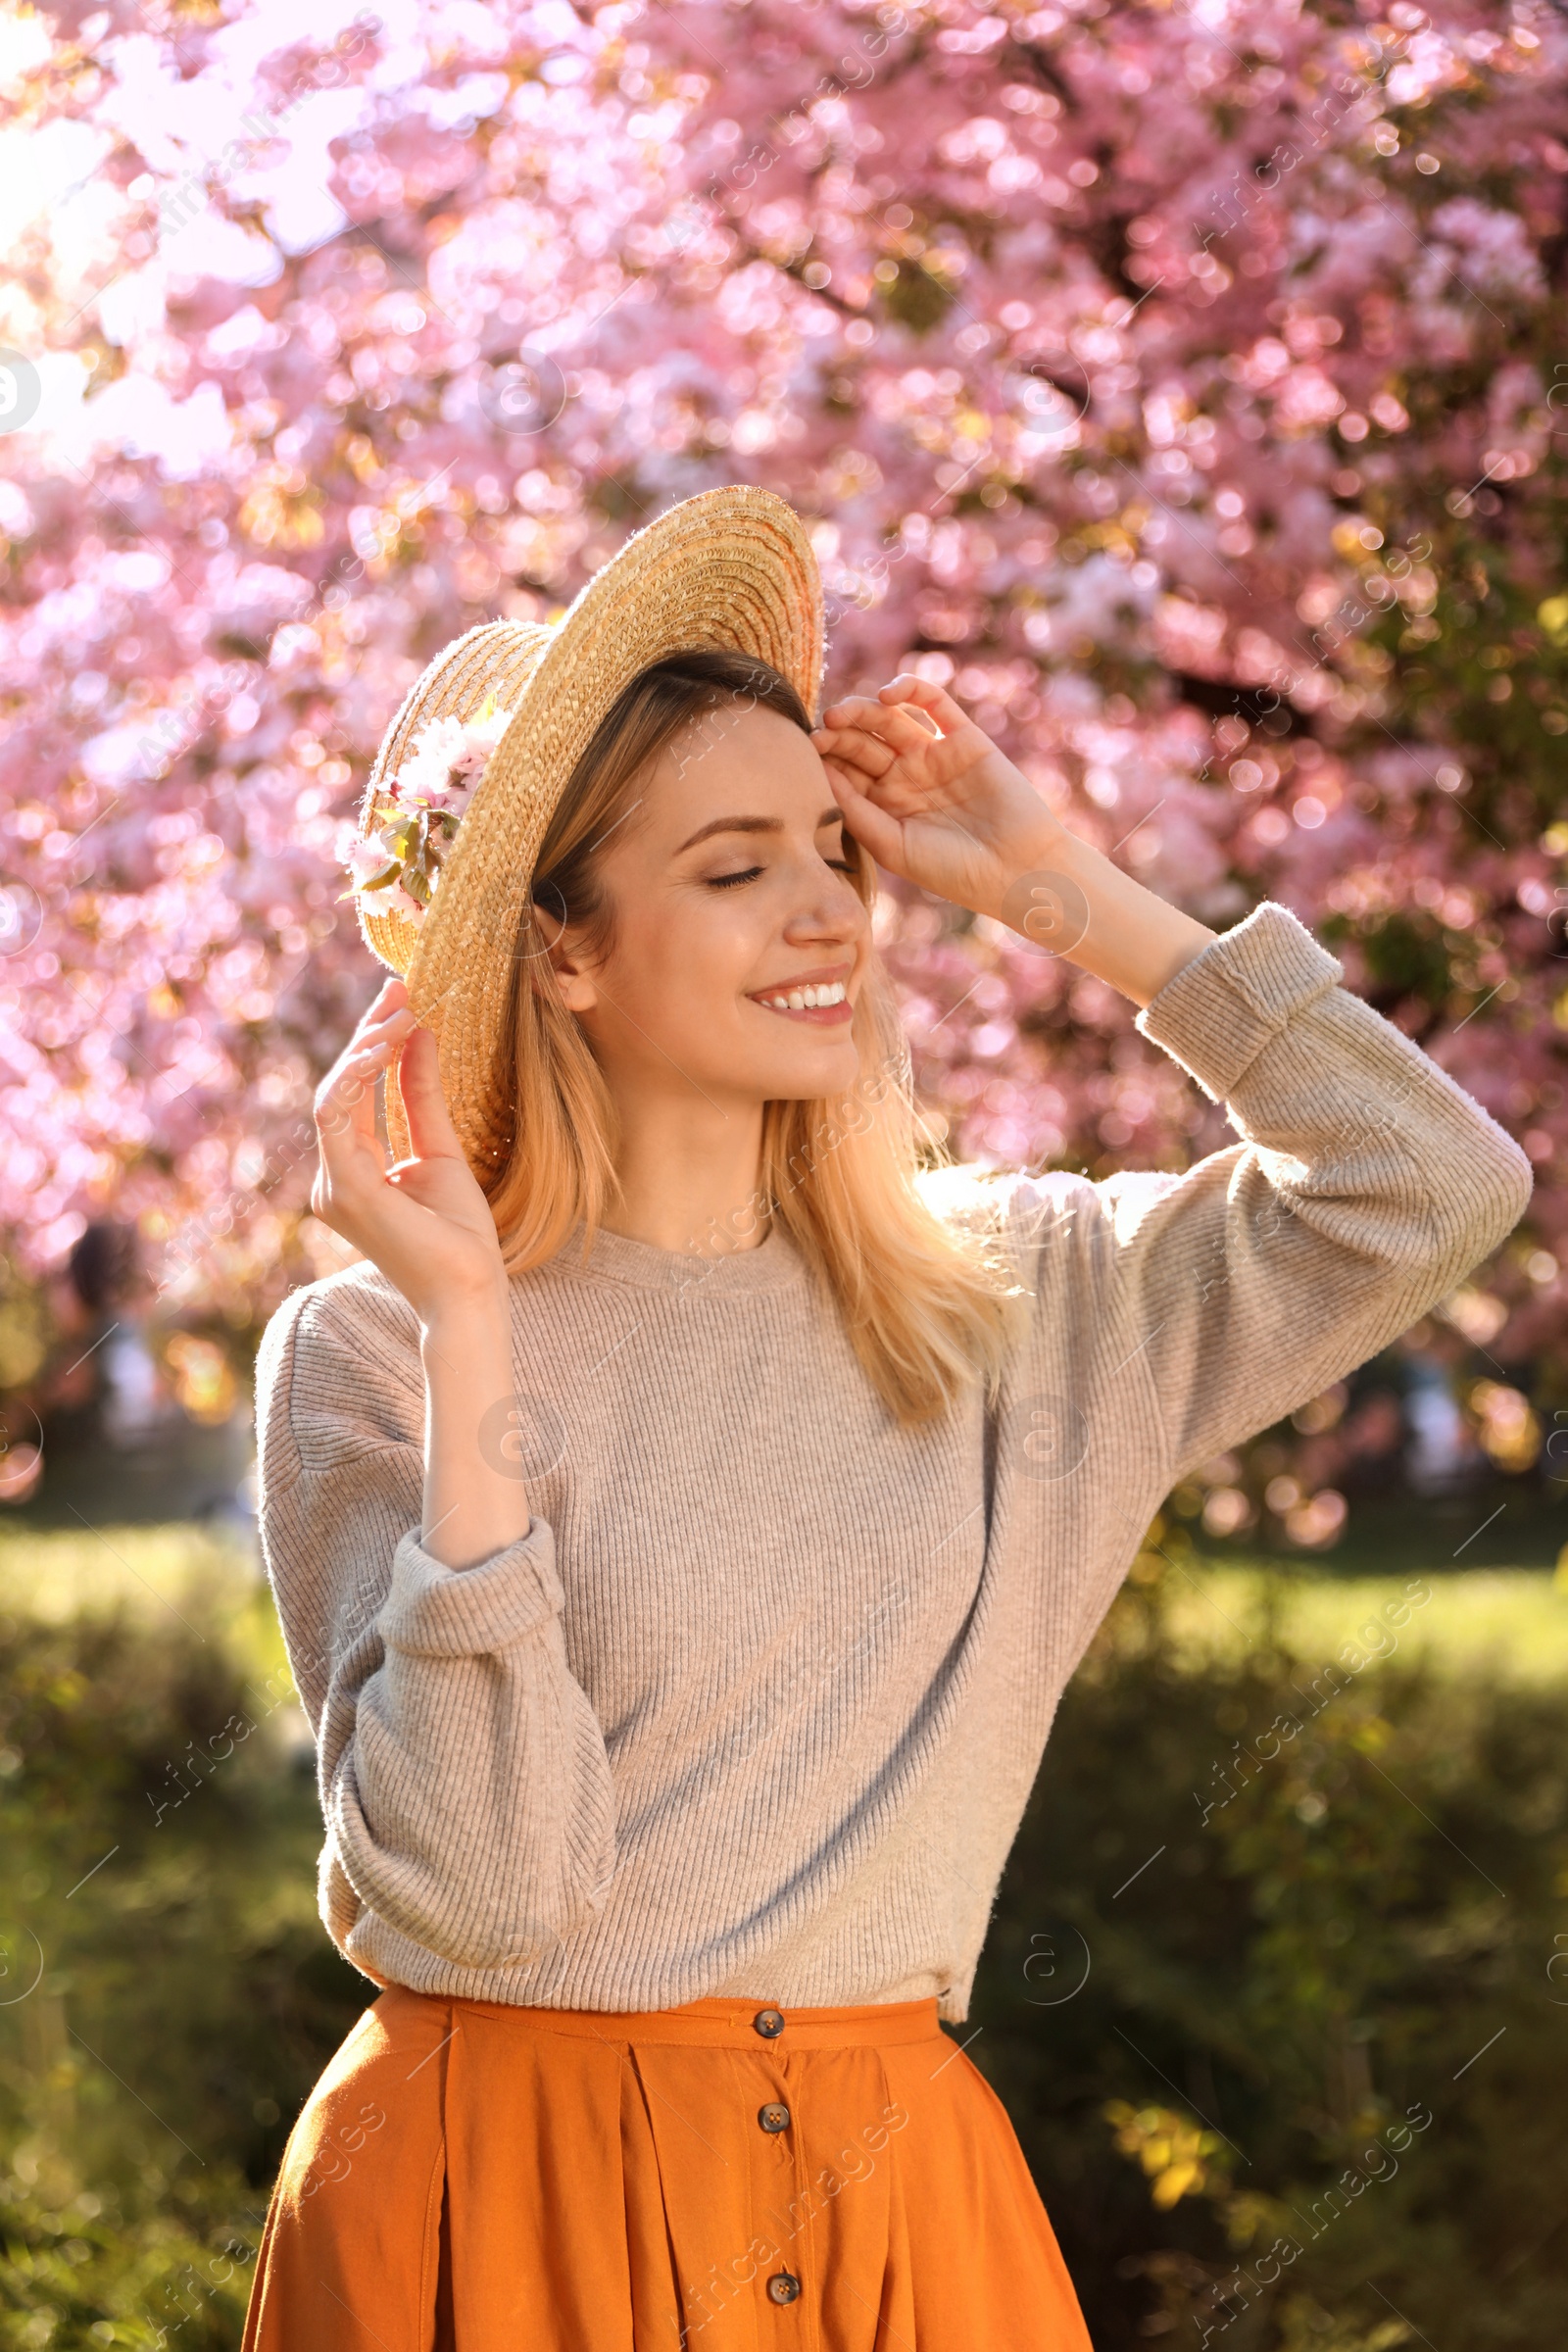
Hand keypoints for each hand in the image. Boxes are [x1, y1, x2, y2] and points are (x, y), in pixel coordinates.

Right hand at [311, 978, 507, 1331]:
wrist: (469, 1290)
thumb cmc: (460, 1236)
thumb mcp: (442, 1150)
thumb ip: (422, 1096)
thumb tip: (420, 1035)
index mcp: (353, 1171)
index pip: (354, 1092)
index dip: (374, 1042)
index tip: (404, 997)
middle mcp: (333, 1178)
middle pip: (340, 1087)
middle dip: (368, 1033)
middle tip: (401, 989)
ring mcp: (332, 1186)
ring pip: (333, 1095)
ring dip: (365, 1047)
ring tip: (401, 1010)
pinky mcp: (343, 1190)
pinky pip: (336, 1117)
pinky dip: (356, 1076)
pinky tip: (383, 1045)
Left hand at [811, 674, 1060, 918]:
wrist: (1015, 869)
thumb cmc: (952, 871)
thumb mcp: (893, 847)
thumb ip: (858, 813)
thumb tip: (823, 774)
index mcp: (886, 806)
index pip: (847, 772)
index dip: (827, 758)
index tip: (809, 751)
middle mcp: (907, 778)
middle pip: (864, 743)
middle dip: (840, 734)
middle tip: (822, 730)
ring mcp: (935, 756)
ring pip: (891, 720)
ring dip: (864, 710)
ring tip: (842, 713)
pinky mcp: (965, 739)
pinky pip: (935, 704)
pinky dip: (912, 691)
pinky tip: (889, 695)